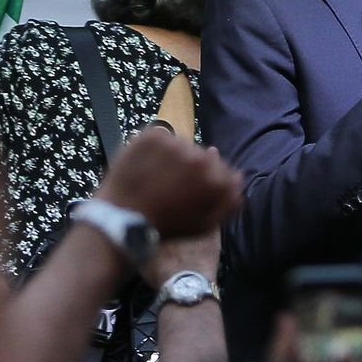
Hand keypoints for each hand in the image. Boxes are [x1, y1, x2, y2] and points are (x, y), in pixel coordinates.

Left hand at [96, 126, 241, 251]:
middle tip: (173, 185)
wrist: (122, 217)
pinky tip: (147, 165)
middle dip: (192, 167)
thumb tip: (239, 177)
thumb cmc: (166, 225)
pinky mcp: (153, 135)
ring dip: (174, 157)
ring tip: (157, 176)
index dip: (208, 180)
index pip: (222, 168)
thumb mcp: (204, 225)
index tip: (191, 191)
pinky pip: (161, 137)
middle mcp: (200, 155)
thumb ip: (227, 201)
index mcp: (215, 177)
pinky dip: (155, 148)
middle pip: (203, 155)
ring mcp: (174, 142)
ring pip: (182, 145)